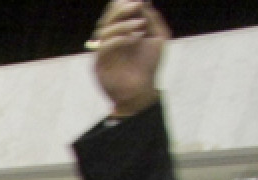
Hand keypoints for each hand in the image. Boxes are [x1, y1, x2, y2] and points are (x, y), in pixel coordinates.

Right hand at [91, 1, 167, 116]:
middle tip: (137, 4)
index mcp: (122, 31)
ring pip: (105, 30)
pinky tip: (134, 38)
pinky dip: (119, 39)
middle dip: (121, 9)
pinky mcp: (99, 63)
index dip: (123, 4)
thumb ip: (152, 19)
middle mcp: (111, 38)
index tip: (140, 2)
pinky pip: (105, 46)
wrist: (141, 91)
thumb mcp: (158, 37)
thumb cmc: (149, 65)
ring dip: (123, 24)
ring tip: (141, 25)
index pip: (116, 12)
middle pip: (108, 18)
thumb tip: (143, 1)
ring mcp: (104, 51)